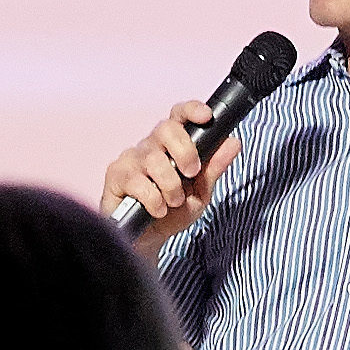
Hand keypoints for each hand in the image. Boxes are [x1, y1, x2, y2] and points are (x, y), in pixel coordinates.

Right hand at [105, 104, 228, 239]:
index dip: (192, 110)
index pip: (179, 115)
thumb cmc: (173, 212)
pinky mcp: (116, 175)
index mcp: (172, 144)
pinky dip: (154, 200)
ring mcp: (131, 158)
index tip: (206, 117)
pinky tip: (156, 209)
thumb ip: (214, 168)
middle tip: (191, 174)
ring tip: (173, 202)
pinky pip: (138, 181)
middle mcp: (151, 145)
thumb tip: (233, 142)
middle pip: (166, 128)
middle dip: (185, 152)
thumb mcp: (200, 193)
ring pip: (154, 159)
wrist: (149, 239)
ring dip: (171, 186)